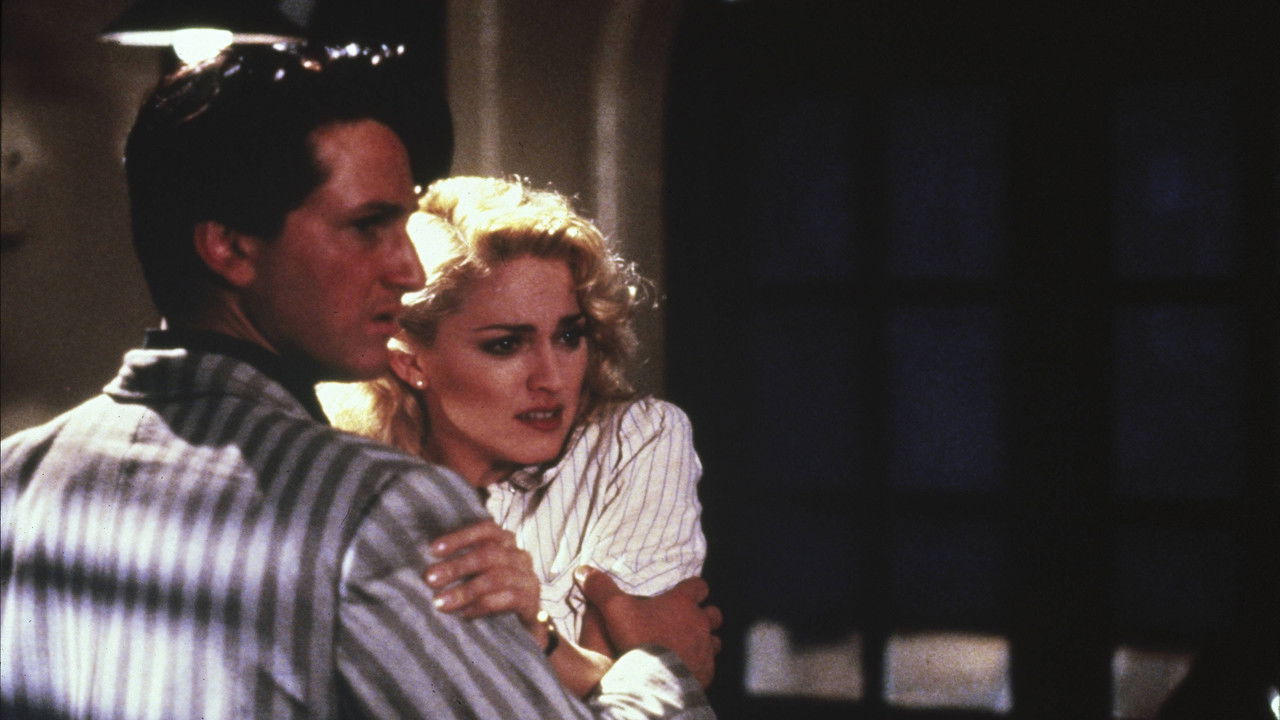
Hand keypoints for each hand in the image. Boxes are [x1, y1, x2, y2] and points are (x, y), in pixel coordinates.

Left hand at [426, 520, 543, 641]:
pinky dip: (482, 606)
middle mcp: (520, 557)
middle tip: (430, 579)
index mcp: (507, 544)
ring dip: (465, 590)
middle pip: (488, 555)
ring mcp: (528, 579)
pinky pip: (507, 599)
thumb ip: (462, 565)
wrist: (527, 627)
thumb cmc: (495, 595)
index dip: (460, 537)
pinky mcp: (531, 602)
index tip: (433, 550)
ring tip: (440, 602)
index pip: (487, 530)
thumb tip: (429, 568)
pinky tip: (464, 614)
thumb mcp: (480, 574)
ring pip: (495, 578)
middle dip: (456, 566)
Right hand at [575, 567, 722, 686]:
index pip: (699, 586)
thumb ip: (601, 588)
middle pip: (714, 613)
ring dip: (705, 641)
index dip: (694, 588)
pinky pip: (708, 665)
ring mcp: (705, 649)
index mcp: (682, 603)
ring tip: (691, 645)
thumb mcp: (614, 609)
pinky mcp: (705, 671)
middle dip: (705, 615)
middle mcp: (700, 624)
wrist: (654, 679)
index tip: (685, 592)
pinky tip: (687, 668)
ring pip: (715, 641)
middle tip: (689, 620)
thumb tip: (583, 570)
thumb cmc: (637, 638)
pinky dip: (700, 665)